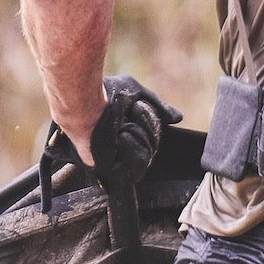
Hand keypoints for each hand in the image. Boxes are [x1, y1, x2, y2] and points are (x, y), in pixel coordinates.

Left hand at [48, 76, 181, 183]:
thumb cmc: (105, 94)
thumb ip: (157, 107)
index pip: (153, 136)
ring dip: (138, 135)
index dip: (149, 121)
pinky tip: (120, 137)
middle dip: (146, 126)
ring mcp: (118, 160)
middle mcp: (123, 147)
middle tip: (128, 114)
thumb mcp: (135, 93)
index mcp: (128, 130)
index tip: (136, 106)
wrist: (86, 103)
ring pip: (148, 155)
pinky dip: (132, 148)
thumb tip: (177, 119)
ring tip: (120, 127)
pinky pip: (138, 166)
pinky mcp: (112, 170)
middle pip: (154, 146)